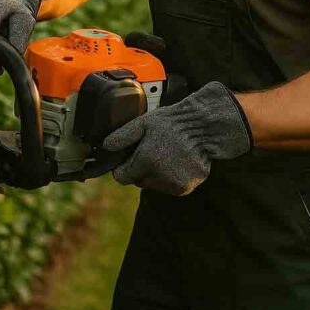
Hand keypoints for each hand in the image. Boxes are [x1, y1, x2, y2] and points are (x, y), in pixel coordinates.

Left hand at [102, 81, 252, 195]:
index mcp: (146, 161)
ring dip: (157, 173)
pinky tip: (178, 160)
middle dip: (141, 168)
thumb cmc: (172, 122)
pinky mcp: (187, 187)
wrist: (204, 126)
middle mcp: (160, 177)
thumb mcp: (143, 123)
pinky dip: (172, 176)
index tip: (132, 155)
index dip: (124, 166)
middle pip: (138, 181)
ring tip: (168, 153)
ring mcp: (175, 184)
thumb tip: (105, 147)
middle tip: (153, 149)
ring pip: (154, 185)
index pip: (122, 177)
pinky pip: (170, 186)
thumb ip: (122, 136)